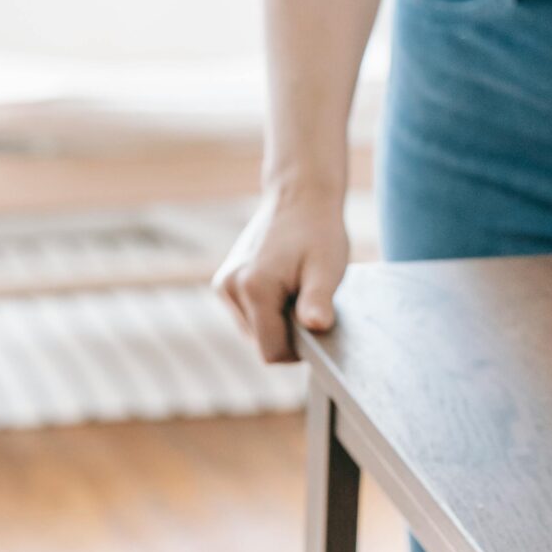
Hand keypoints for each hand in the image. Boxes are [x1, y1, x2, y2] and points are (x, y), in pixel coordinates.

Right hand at [213, 182, 348, 362]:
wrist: (299, 198)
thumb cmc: (318, 233)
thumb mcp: (327, 269)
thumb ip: (319, 301)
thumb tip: (316, 326)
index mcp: (253, 288)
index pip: (271, 352)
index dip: (298, 351)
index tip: (316, 328)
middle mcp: (229, 287)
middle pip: (262, 344)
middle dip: (288, 336)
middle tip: (308, 304)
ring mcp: (223, 285)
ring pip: (255, 333)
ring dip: (278, 324)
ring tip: (296, 293)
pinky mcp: (224, 283)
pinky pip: (249, 318)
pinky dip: (268, 313)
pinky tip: (284, 290)